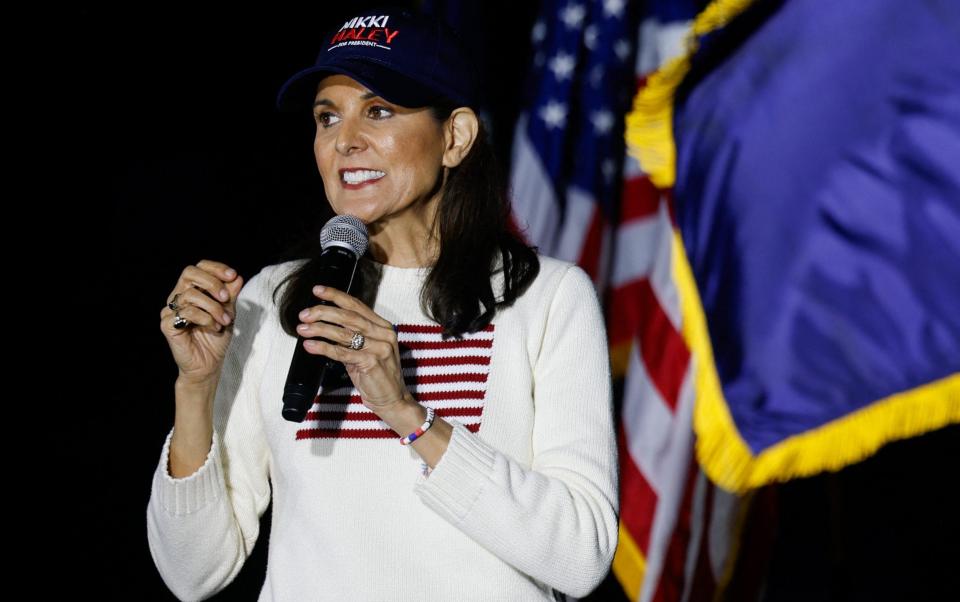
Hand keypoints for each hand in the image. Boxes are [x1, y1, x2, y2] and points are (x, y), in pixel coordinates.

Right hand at [159, 260, 243, 385]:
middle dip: (212, 282)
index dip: (215, 268)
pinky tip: (214, 327)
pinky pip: (186, 313)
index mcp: (192, 290)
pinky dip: (205, 318)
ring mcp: (170, 311)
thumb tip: (237, 277)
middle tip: (226, 298)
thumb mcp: (228, 313)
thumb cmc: (216, 338)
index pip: (199, 268)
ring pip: (190, 295)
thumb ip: (230, 295)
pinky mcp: (167, 325)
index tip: (233, 275)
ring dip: (213, 307)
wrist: (209, 365)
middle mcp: (178, 297)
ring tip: (224, 321)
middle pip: (189, 273)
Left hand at [297, 285, 407, 412]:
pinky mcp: (371, 362)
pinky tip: (311, 346)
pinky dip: (324, 348)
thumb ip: (352, 337)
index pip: (357, 306)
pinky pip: (342, 353)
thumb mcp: (366, 351)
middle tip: (304, 314)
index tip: (318, 291)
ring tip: (303, 329)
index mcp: (383, 327)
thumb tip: (325, 325)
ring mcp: (379, 348)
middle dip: (323, 312)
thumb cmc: (376, 376)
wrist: (393, 399)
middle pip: (348, 317)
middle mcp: (383, 334)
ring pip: (344, 333)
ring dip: (320, 329)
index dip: (336, 296)